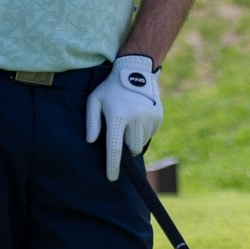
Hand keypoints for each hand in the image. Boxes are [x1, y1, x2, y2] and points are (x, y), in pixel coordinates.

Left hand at [85, 54, 162, 181]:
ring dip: (134, 139)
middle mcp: (135, 118)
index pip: (115, 148)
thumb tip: (90, 141)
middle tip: (120, 133)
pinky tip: (138, 117)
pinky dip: (143, 131)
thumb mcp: (94, 100)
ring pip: (141, 142)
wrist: (136, 70)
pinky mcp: (158, 116)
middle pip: (131, 148)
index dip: (113, 166)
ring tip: (129, 122)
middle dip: (125, 147)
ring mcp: (149, 117)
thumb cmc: (110, 87)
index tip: (112, 178)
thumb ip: (91, 121)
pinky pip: (150, 133)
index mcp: (117, 116)